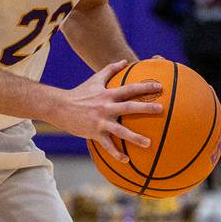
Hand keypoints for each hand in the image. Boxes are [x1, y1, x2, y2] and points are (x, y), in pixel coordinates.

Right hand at [45, 60, 163, 163]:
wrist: (59, 107)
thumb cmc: (79, 93)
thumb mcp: (94, 80)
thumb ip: (110, 70)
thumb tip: (124, 61)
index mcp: (107, 94)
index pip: (129, 89)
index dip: (144, 87)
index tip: (159, 87)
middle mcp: (105, 107)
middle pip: (128, 107)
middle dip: (145, 108)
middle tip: (161, 109)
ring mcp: (100, 121)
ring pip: (120, 130)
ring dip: (135, 137)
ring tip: (149, 143)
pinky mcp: (94, 133)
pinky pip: (107, 145)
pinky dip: (116, 153)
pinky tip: (126, 160)